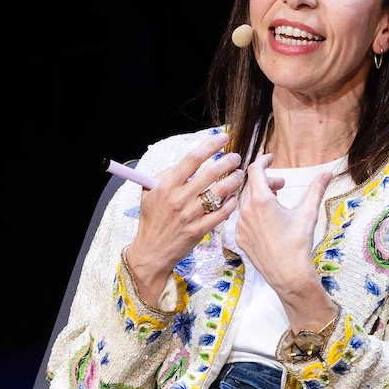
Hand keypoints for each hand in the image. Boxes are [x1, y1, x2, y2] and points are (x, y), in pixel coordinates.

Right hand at [123, 130, 242, 303]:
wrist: (152, 251)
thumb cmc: (152, 219)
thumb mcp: (149, 193)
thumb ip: (166, 175)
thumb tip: (188, 162)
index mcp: (166, 187)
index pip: (192, 159)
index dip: (210, 146)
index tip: (223, 138)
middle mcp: (179, 199)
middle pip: (211, 173)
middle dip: (228, 161)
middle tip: (236, 157)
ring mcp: (191, 215)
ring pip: (221, 191)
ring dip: (234, 179)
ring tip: (239, 174)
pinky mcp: (200, 230)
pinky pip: (222, 212)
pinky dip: (232, 202)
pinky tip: (234, 196)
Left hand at [235, 157, 338, 331]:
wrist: (288, 276)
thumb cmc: (299, 244)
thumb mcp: (308, 213)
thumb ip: (316, 189)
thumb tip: (327, 172)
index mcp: (261, 201)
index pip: (255, 170)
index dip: (263, 160)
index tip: (271, 158)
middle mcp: (245, 211)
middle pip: (252, 185)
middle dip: (267, 181)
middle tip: (282, 185)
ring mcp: (240, 226)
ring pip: (246, 201)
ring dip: (260, 197)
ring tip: (277, 203)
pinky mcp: (240, 238)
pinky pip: (243, 217)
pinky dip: (254, 212)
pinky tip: (269, 221)